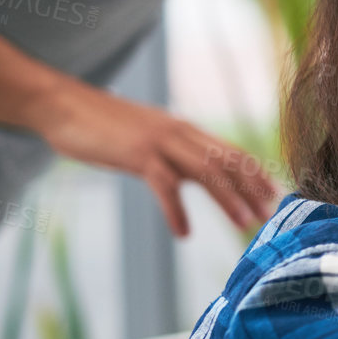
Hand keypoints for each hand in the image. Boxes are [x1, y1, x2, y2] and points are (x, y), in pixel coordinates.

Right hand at [32, 81, 277, 235]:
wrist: (62, 105)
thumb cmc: (104, 125)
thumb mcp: (149, 138)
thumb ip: (173, 153)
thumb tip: (194, 174)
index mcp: (186, 130)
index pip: (233, 151)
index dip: (257, 174)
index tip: (275, 195)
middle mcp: (181, 133)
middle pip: (229, 161)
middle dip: (253, 189)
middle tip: (269, 216)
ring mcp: (160, 142)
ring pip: (206, 170)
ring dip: (228, 199)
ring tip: (243, 224)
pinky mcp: (136, 154)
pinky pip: (165, 185)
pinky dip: (177, 211)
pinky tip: (184, 233)